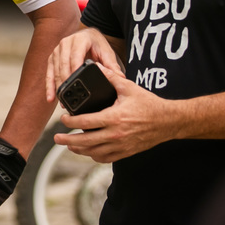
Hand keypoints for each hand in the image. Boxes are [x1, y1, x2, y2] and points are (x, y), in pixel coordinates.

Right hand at [46, 27, 119, 102]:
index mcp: (80, 39)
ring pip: (55, 69)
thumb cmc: (97, 44)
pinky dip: (49, 85)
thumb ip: (112, 66)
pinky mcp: (53, 57)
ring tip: (61, 99)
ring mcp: (58, 50)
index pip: (75, 55)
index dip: (74, 69)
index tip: (75, 82)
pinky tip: (51, 96)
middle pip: (63, 63)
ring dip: (57, 85)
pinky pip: (49, 72)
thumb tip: (120, 78)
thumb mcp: (107, 53)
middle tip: (69, 94)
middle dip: (65, 81)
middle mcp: (66, 43)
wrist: (88, 36)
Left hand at [54, 71, 172, 162]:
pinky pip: (105, 158)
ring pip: (93, 152)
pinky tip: (88, 151)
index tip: (63, 118)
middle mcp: (116, 134)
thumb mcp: (129, 87)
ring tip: (69, 145)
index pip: (86, 121)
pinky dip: (94, 155)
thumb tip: (96, 66)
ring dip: (78, 150)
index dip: (70, 121)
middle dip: (68, 140)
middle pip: (85, 141)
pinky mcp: (126, 153)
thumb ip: (111, 77)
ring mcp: (121, 146)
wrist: (168, 122)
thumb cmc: (149, 104)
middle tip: (57, 138)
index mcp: (114, 117)